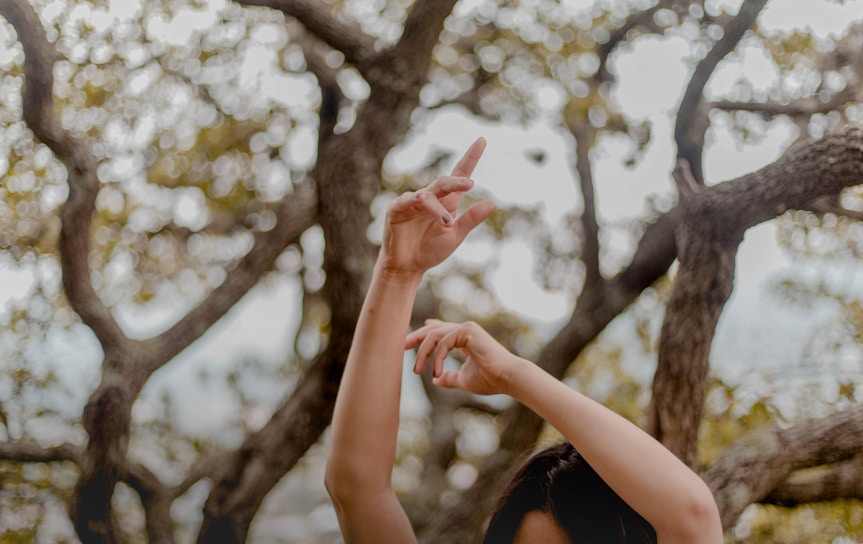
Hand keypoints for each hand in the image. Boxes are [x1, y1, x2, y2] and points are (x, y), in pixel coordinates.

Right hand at [379, 138, 495, 276]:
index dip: (470, 158)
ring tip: (448, 223)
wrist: (407, 267)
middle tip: (470, 184)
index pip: (459, 175)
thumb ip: (471, 220)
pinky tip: (420, 202)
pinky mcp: (397, 210)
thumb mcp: (455, 236)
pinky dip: (414, 202)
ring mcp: (412, 202)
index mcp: (447, 201)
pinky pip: (406, 201)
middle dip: (456, 181)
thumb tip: (493, 203)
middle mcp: (430, 197)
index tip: (482, 140)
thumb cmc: (431, 250)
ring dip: (438, 208)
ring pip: (428, 196)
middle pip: (444, 182)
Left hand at [405, 320, 523, 395]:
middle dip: (415, 338)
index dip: (425, 332)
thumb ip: (450, 378)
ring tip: (417, 371)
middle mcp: (465, 330)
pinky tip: (437, 372)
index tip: (411, 338)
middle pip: (433, 329)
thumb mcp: (464, 380)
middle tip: (401, 347)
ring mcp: (466, 328)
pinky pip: (443, 342)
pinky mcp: (467, 330)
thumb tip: (436, 380)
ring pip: (434, 336)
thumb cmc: (490, 379)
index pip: (441, 331)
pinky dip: (437, 357)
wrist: (507, 378)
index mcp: (464, 338)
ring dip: (422, 353)